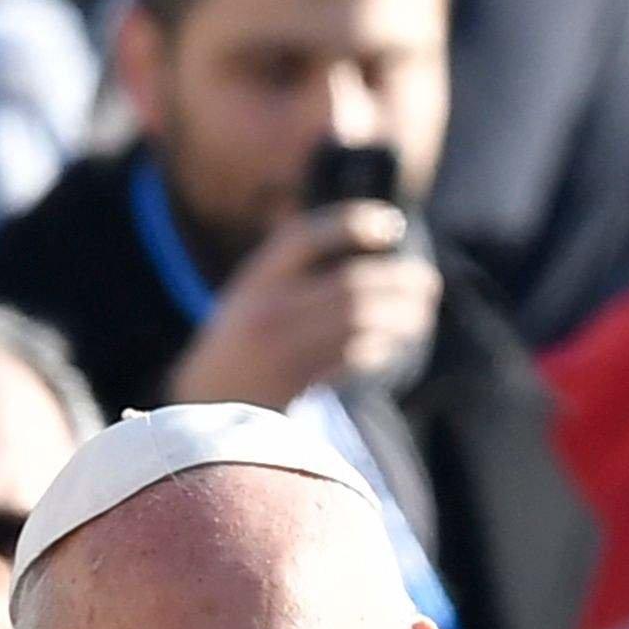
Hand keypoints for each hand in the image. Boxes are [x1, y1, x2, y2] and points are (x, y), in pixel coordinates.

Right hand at [165, 204, 440, 416]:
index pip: (305, 237)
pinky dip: (377, 348)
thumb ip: (293, 272)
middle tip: (428, 283)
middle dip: (398, 283)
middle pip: (348, 286)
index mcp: (255, 279)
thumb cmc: (239, 345)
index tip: (392, 225)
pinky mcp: (293, 383)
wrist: (200, 405)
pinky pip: (349, 359)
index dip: (350, 223)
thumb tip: (364, 243)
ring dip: (398, 318)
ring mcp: (280, 349)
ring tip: (419, 315)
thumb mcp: (252, 295)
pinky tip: (391, 344)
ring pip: (357, 324)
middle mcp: (267, 309)